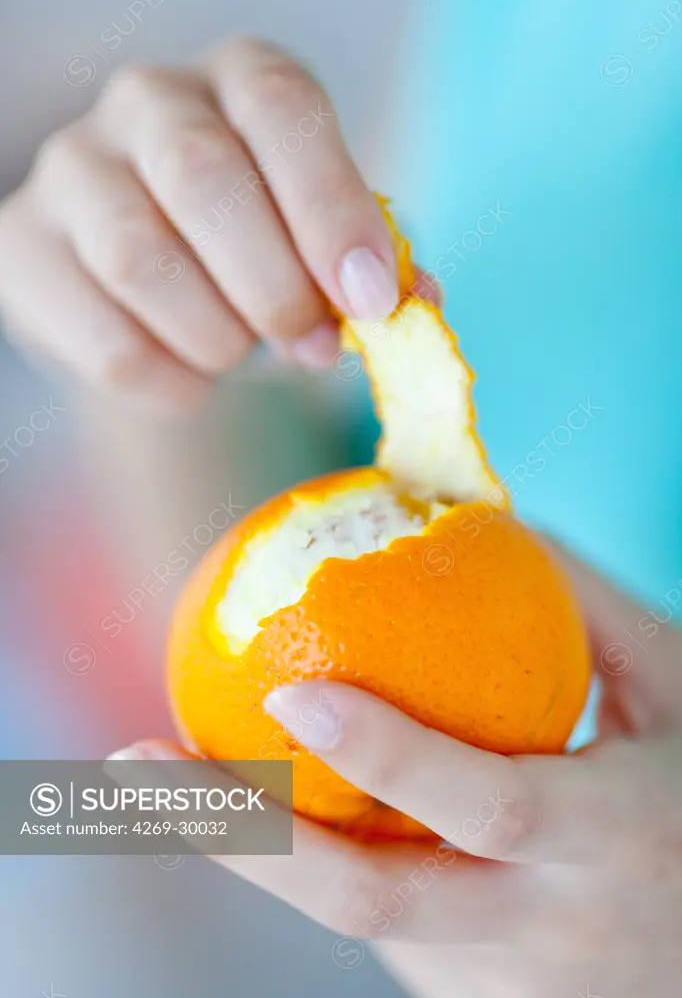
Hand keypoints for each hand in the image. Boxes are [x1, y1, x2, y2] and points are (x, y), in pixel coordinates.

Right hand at [0, 37, 403, 412]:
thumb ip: (371, 271)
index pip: (283, 109)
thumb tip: (413, 306)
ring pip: (140, 259)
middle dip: (273, 287)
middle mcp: (148, 101)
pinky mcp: (23, 247)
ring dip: (215, 338)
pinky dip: (169, 383)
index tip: (370, 300)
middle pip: (202, 176)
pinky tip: (189, 373)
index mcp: (242, 80)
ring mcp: (72, 168)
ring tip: (237, 352)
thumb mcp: (327, 251)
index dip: (332, 210)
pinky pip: (105, 340)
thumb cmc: (264, 258)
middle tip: (310, 345)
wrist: (167, 296)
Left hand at [107, 542, 681, 996]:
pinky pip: (388, 927)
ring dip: (262, 848)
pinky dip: (328, 858)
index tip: (290, 693)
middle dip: (242, 843)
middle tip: (137, 763)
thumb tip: (491, 515)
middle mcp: (549, 932)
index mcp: (611, 841)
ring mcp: (508, 987)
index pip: (488, 808)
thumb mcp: (679, 687)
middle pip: (373, 905)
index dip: (389, 756)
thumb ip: (591, 604)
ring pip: (361, 918)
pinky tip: (300, 806)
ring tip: (183, 774)